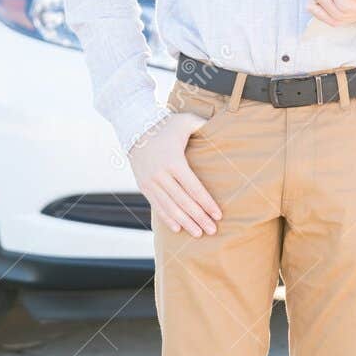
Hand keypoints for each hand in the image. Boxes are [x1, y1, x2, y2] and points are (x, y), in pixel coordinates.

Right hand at [128, 113, 221, 236]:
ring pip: (170, 208)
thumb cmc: (165, 126)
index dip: (207, 203)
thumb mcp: (184, 121)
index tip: (218, 215)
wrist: (134, 130)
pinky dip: (167, 219)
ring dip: (185, 222)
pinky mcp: (143, 186)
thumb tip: (220, 126)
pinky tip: (178, 228)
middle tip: (213, 230)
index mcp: (173, 161)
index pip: (193, 188)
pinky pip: (157, 206)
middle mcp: (160, 174)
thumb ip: (202, 124)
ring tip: (198, 233)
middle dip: (199, 218)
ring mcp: (150, 182)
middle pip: (183, 202)